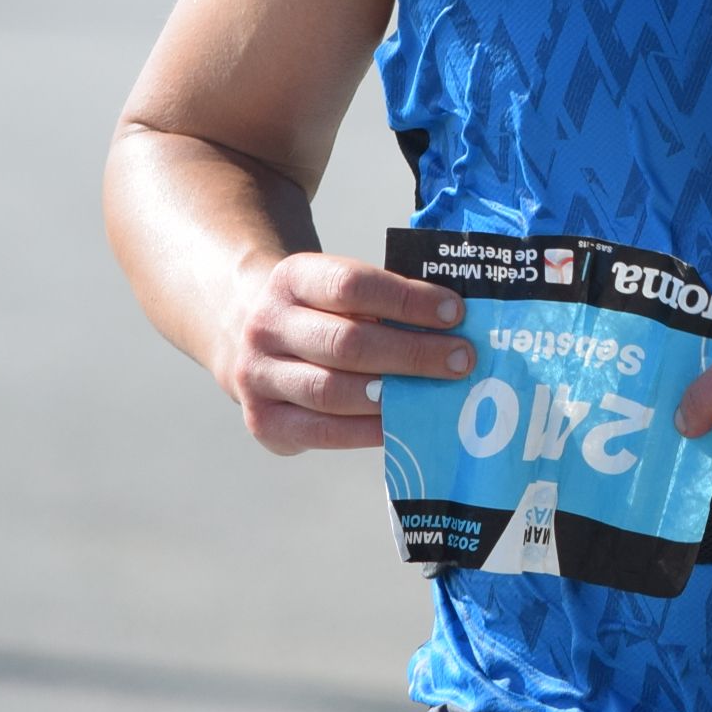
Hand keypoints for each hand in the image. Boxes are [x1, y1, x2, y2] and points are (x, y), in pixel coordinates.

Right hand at [211, 252, 468, 455]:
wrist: (250, 334)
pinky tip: (399, 426)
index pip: (351, 286)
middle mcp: (266, 325)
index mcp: (292, 278)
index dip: (407, 300)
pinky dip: (365, 432)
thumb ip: (385, 303)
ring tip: (435, 395)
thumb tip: (455, 329)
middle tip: (461, 360)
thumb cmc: (320, 312)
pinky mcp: (262, 421)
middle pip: (346, 343)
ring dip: (392, 398)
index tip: (454, 312)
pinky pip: (321, 433)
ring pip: (331, 392)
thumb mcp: (338, 288)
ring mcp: (256, 376)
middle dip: (412, 353)